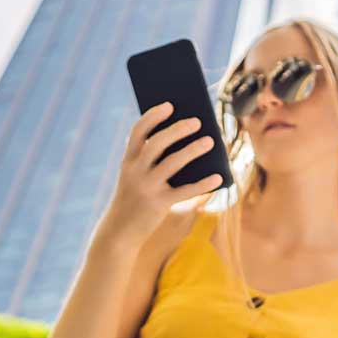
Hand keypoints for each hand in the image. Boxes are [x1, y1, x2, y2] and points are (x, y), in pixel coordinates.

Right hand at [100, 101, 222, 242]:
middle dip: (177, 130)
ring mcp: (146, 188)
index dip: (153, 116)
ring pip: (172, 163)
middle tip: (197, 120)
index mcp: (127, 161)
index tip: (169, 105)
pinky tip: (219, 176)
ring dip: (192, 150)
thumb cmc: (134, 199)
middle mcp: (134, 171)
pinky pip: (185, 191)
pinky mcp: (158, 205)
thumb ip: (155, 161)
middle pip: (157, 143)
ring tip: (210, 140)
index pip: (138, 131)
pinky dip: (203, 184)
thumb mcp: (137, 178)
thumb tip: (190, 144)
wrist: (119, 232)